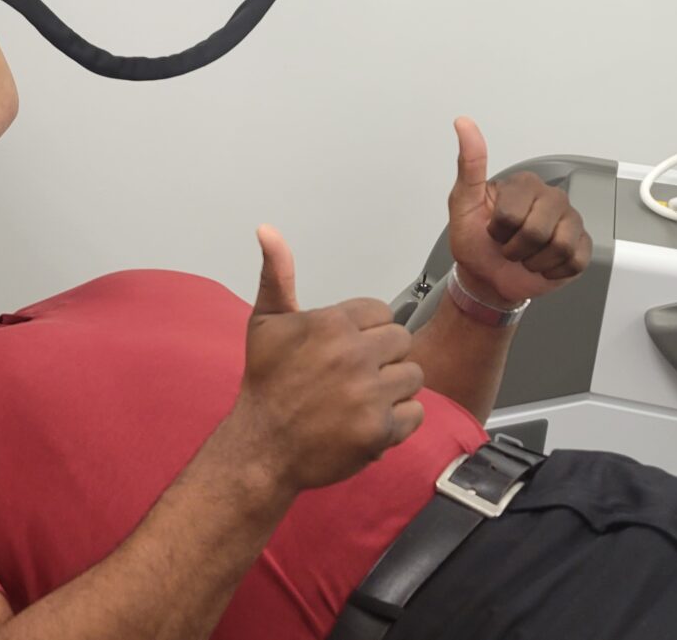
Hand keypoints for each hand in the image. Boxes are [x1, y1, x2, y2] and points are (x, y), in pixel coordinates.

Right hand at [221, 226, 424, 493]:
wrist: (261, 447)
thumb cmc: (266, 382)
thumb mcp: (266, 323)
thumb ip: (277, 275)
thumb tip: (267, 229)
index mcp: (333, 323)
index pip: (382, 312)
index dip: (365, 332)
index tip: (343, 351)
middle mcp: (355, 355)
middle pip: (401, 342)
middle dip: (382, 358)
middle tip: (353, 377)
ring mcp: (369, 394)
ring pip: (413, 377)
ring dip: (393, 389)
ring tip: (362, 400)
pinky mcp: (380, 430)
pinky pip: (415, 413)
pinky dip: (398, 421)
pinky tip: (368, 422)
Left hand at [447, 118, 591, 307]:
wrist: (487, 277)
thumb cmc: (476, 242)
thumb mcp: (462, 204)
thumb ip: (468, 165)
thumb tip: (464, 124)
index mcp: (524, 185)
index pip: (512, 214)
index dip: (498, 231)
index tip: (492, 229)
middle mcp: (551, 198)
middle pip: (537, 231)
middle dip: (516, 248)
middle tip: (509, 245)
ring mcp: (570, 220)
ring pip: (559, 247)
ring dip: (533, 261)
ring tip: (525, 255)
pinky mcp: (582, 245)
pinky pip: (574, 261)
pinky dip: (552, 271)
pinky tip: (542, 264)